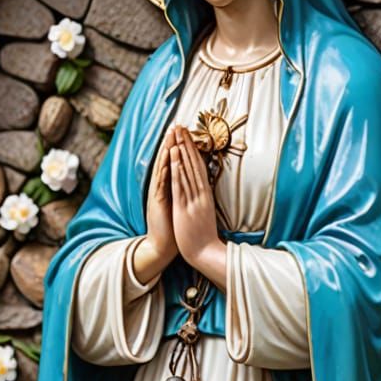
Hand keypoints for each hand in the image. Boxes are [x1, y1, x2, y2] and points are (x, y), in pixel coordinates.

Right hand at [135, 126, 179, 282]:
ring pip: (163, 168)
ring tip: (171, 136)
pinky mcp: (157, 202)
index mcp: (169, 188)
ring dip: (166, 151)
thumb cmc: (173, 227)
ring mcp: (158, 194)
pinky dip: (165, 168)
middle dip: (171, 143)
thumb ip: (181, 192)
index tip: (184, 133)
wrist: (162, 247)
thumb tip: (189, 182)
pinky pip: (161, 182)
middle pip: (167, 161)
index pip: (174, 164)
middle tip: (176, 126)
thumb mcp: (178, 205)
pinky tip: (168, 158)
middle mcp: (162, 188)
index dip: (178, 148)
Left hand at [170, 126, 222, 269]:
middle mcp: (201, 194)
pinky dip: (176, 169)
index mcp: (205, 195)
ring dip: (181, 151)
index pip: (199, 168)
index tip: (188, 135)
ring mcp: (193, 199)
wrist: (207, 254)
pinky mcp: (184, 207)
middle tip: (182, 126)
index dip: (193, 150)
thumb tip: (204, 189)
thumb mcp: (205, 214)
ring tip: (177, 134)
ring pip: (186, 170)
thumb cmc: (205, 237)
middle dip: (187, 144)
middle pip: (193, 164)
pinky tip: (173, 156)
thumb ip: (204, 200)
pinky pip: (180, 184)